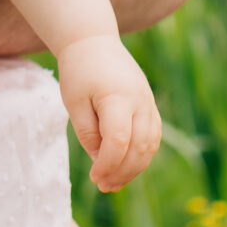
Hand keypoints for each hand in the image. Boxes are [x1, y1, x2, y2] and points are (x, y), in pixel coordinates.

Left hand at [56, 36, 161, 190]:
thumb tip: (101, 162)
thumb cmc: (79, 70)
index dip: (108, 164)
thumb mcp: (74, 102)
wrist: (93, 41)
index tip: (94, 177)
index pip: (119, 140)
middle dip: (122, 172)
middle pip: (140, 147)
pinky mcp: (150, 105)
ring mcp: (148, 103)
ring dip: (134, 168)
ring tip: (113, 183)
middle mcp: (140, 101)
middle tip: (103, 185)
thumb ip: (88, 133)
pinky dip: (141, 155)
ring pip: (150, 145)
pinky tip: (124, 167)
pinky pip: (152, 137)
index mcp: (118, 97)